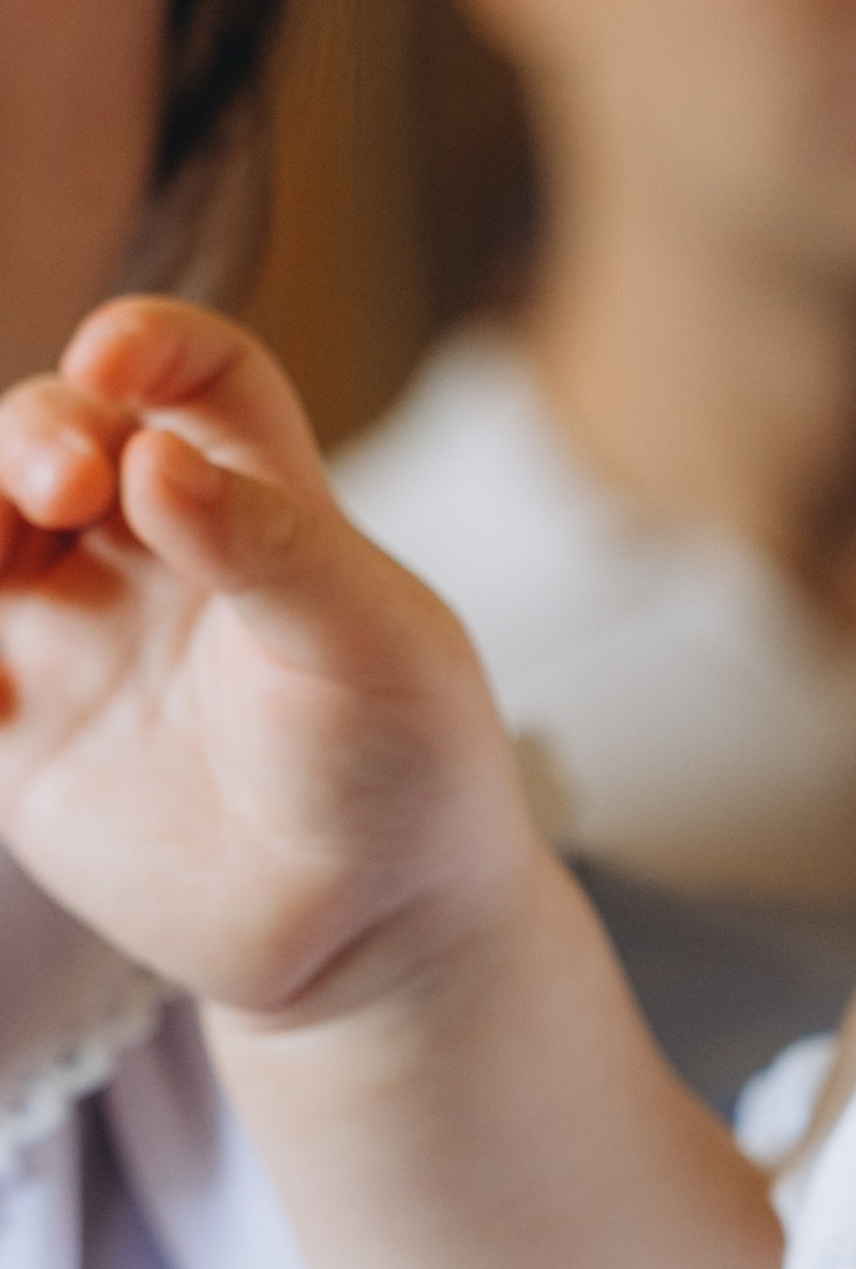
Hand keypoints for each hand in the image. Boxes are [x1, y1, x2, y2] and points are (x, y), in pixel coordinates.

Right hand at [0, 298, 532, 1019]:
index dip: (150, 340)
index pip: (196, 375)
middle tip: (64, 487)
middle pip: (55, 433)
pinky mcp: (21, 727)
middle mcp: (155, 549)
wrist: (373, 928)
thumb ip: (271, 546)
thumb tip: (150, 455)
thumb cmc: (406, 763)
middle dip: (34, 433)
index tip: (112, 357)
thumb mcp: (369, 645)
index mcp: (259, 499)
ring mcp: (78, 632)